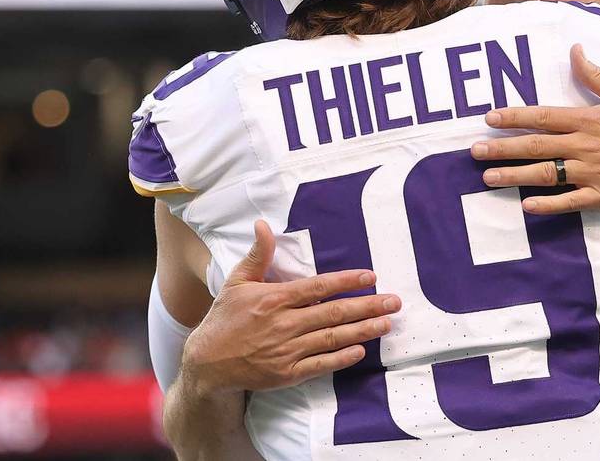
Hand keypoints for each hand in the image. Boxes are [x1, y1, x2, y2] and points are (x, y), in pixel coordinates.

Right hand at [180, 220, 400, 396]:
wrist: (205, 363)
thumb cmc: (225, 319)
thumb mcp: (237, 282)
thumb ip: (258, 255)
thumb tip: (263, 225)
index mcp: (274, 298)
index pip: (319, 286)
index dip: (348, 280)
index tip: (372, 276)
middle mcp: (284, 324)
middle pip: (334, 313)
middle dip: (367, 306)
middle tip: (394, 302)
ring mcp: (286, 350)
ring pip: (332, 338)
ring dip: (362, 330)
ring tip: (386, 324)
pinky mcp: (286, 374)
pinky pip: (320, 365)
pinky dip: (341, 358)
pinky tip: (360, 351)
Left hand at [470, 44, 599, 213]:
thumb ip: (597, 75)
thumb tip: (575, 50)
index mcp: (590, 119)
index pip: (543, 116)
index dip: (514, 117)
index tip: (489, 119)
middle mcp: (587, 146)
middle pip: (536, 146)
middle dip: (502, 148)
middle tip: (475, 152)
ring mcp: (594, 173)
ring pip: (546, 174)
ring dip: (514, 176)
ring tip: (488, 178)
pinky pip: (570, 202)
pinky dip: (547, 205)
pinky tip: (526, 206)